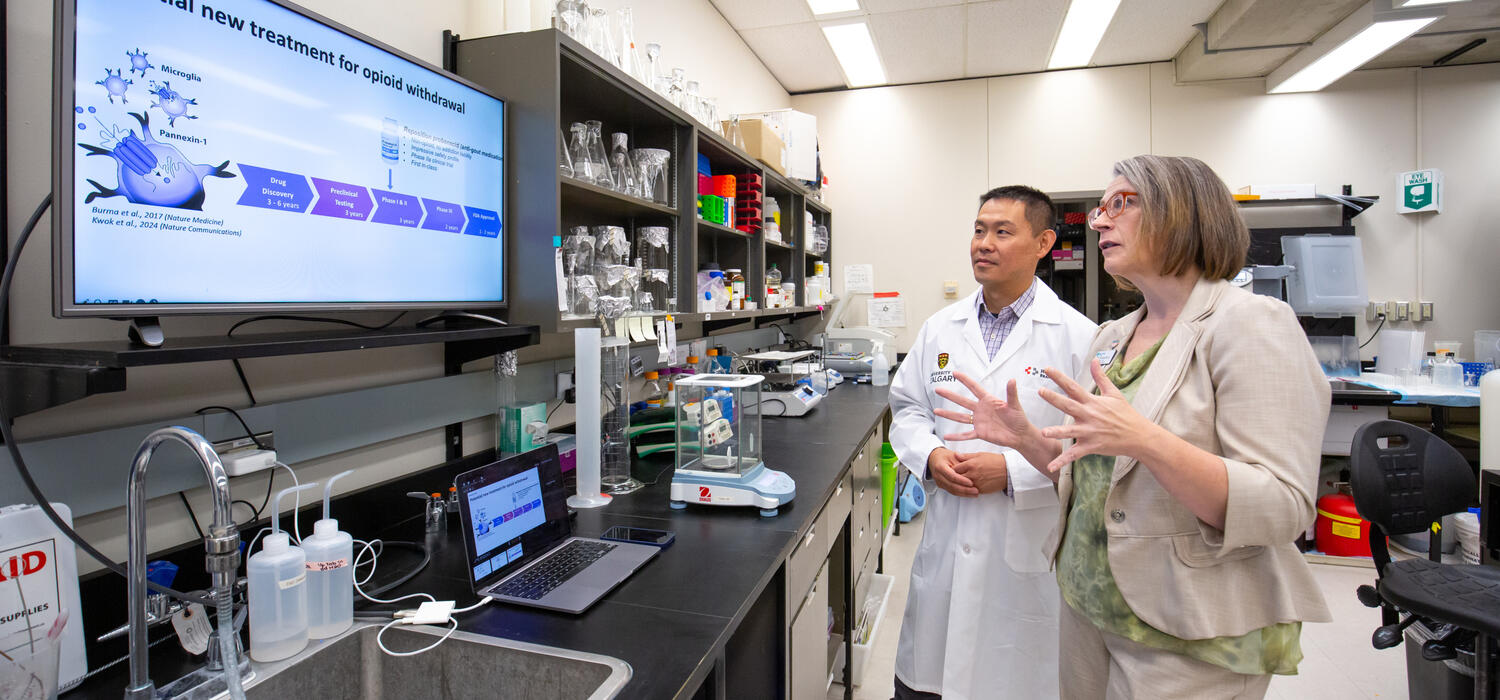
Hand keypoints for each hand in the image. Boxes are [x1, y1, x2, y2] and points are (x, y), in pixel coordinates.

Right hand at [927, 447, 977, 496]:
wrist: (934, 458)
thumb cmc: (945, 456)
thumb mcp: (954, 456)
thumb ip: (961, 463)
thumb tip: (972, 471)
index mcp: (940, 467)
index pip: (951, 476)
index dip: (961, 480)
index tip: (971, 483)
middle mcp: (938, 476)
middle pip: (952, 485)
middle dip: (964, 489)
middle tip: (975, 491)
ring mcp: (939, 482)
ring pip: (952, 490)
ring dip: (964, 493)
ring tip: (974, 494)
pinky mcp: (941, 486)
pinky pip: (951, 491)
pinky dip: (961, 493)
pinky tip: (968, 494)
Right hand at [934, 372, 1042, 450]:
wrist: (1020, 435)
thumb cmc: (1019, 418)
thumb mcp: (1015, 405)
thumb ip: (1011, 393)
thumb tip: (1012, 379)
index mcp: (988, 400)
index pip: (974, 388)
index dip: (965, 380)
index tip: (954, 373)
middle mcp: (981, 410)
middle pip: (962, 401)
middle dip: (950, 395)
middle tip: (938, 389)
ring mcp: (979, 421)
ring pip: (960, 417)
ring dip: (948, 414)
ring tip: (936, 411)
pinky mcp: (980, 433)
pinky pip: (966, 435)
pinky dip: (956, 436)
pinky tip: (946, 436)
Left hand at [951, 452, 1007, 494]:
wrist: (1007, 471)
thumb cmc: (994, 461)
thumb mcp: (980, 455)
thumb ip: (966, 456)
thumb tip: (955, 455)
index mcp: (971, 464)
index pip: (955, 469)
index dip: (953, 469)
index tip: (953, 470)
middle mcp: (972, 474)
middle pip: (957, 478)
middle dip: (955, 478)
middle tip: (955, 477)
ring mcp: (976, 483)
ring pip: (963, 486)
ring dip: (961, 484)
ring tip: (961, 482)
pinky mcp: (981, 490)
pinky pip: (970, 491)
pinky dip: (968, 489)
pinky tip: (969, 486)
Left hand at [1037, 360, 1159, 471]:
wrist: (1139, 436)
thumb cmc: (1126, 414)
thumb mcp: (1114, 393)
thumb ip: (1100, 377)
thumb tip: (1094, 360)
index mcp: (1093, 402)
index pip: (1074, 387)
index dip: (1060, 378)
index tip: (1047, 369)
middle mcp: (1089, 416)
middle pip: (1069, 406)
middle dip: (1054, 399)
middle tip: (1040, 391)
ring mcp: (1090, 432)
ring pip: (1070, 432)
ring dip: (1057, 432)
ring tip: (1043, 432)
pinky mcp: (1091, 446)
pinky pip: (1074, 455)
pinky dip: (1062, 462)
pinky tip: (1050, 466)